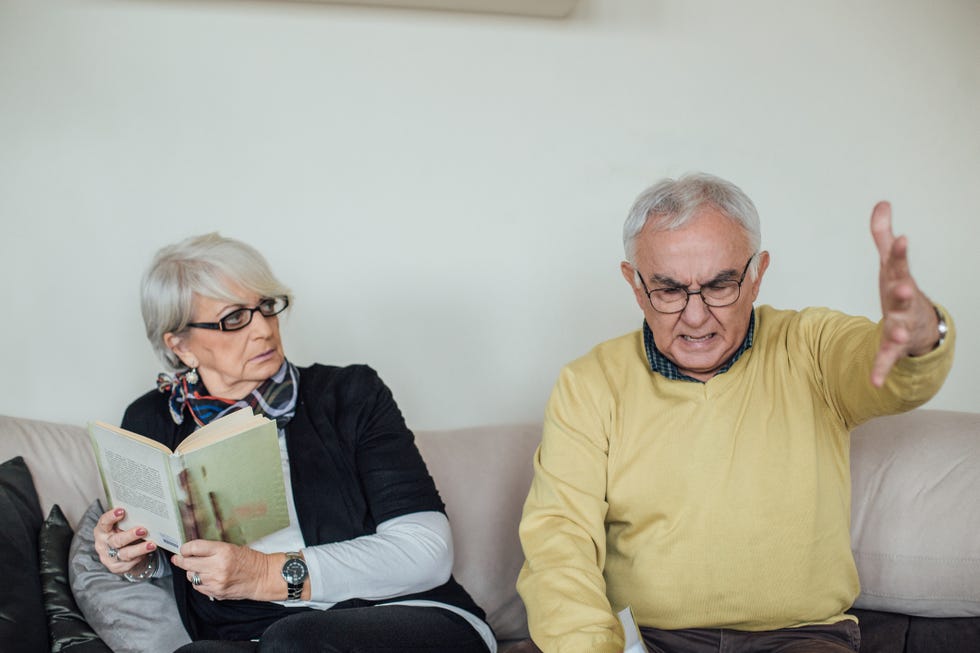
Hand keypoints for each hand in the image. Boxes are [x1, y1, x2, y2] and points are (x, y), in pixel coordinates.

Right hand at [94, 507, 156, 575]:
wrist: (120, 554)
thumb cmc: (121, 533)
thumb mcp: (121, 526)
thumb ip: (128, 519)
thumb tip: (144, 508)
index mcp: (102, 530)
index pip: (104, 522)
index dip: (111, 516)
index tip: (122, 511)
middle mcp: (103, 544)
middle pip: (116, 540)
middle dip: (130, 535)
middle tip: (143, 530)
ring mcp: (108, 557)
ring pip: (125, 554)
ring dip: (140, 549)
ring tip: (152, 544)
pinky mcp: (115, 567)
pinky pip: (129, 563)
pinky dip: (140, 557)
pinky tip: (148, 553)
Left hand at [171, 540, 281, 601]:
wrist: (263, 577)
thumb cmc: (250, 561)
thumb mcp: (232, 547)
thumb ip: (211, 550)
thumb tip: (191, 551)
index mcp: (223, 551)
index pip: (194, 548)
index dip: (185, 548)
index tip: (183, 549)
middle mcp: (217, 567)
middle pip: (187, 563)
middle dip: (180, 560)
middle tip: (178, 558)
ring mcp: (215, 581)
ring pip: (190, 576)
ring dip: (191, 571)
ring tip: (199, 568)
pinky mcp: (215, 592)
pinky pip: (197, 587)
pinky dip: (198, 582)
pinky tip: (206, 577)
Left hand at [870, 201, 939, 386]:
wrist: (919, 325)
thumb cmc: (900, 289)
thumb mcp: (890, 262)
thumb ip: (883, 235)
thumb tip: (882, 204)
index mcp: (898, 280)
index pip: (898, 263)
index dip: (899, 252)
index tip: (902, 239)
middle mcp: (902, 303)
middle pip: (902, 295)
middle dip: (903, 291)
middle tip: (903, 286)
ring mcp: (900, 325)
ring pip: (898, 328)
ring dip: (898, 331)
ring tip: (899, 335)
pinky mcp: (893, 346)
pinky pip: (886, 358)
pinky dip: (881, 369)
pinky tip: (875, 382)